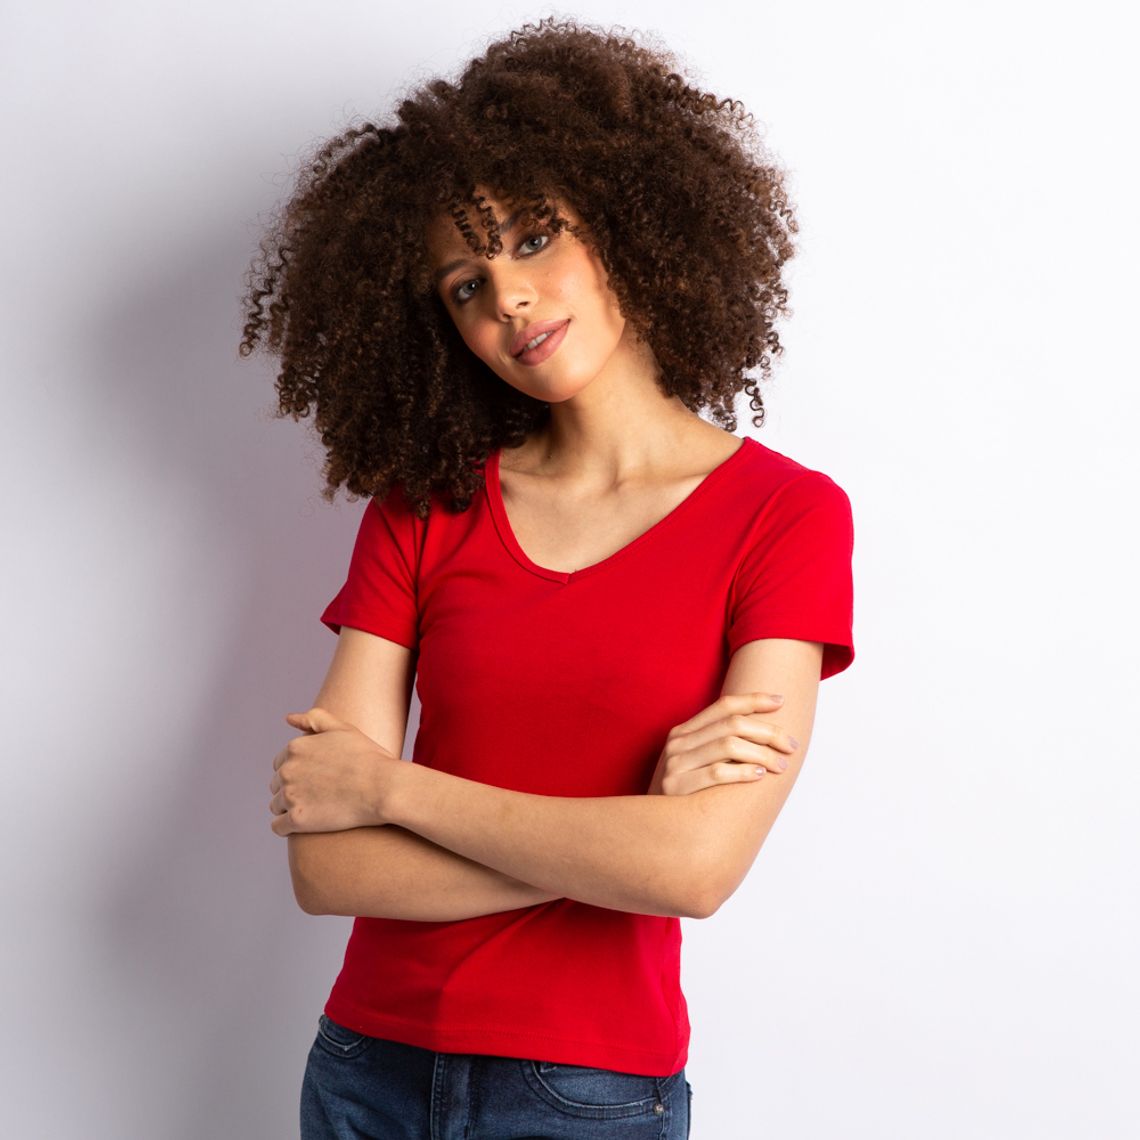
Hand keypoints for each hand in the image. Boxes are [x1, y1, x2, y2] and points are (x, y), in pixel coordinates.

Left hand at [268, 706, 400, 836]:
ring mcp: (290, 795)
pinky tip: (306, 825)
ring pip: (276, 806)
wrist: (383, 787)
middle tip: (319, 795)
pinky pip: (278, 827)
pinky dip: (288, 827)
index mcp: (295, 748)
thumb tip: (288, 718)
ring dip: (290, 808)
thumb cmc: (368, 758)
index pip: (280, 763)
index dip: (298, 771)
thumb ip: (314, 718)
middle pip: (277, 785)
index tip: (316, 778)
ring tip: (316, 810)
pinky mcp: (297, 820)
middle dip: (293, 789)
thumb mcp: (343, 728)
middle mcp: (287, 770)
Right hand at [648, 692, 798, 795]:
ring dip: (762, 754)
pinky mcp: (676, 787)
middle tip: (791, 745)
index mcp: (683, 731)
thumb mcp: (693, 763)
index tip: (781, 701)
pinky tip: (759, 776)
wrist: (651, 828)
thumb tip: (763, 733)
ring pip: (729, 745)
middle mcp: (678, 742)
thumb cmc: (683, 795)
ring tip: (781, 766)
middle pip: (733, 724)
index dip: (755, 700)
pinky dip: (743, 772)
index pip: (724, 705)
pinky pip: (717, 773)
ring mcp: (676, 764)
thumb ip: (716, 746)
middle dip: (768, 732)